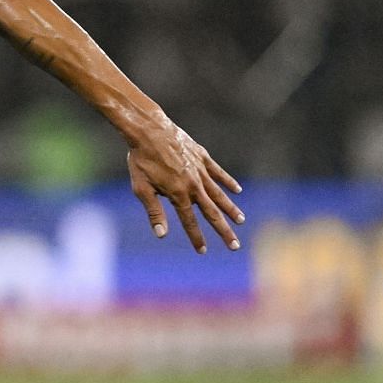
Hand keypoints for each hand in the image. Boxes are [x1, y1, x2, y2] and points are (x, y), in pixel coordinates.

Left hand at [127, 122, 243, 253]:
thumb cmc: (141, 160)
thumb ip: (154, 211)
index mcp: (178, 194)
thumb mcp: (142, 188)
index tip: (203, 251)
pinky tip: (237, 190)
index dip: (196, 238)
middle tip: (235, 245)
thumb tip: (162, 235)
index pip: (189, 221)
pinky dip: (228, 181)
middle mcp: (194, 185)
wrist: (149, 130)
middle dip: (223, 230)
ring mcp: (200, 170)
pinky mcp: (202, 157)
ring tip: (241, 220)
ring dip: (230, 208)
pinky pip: (218, 172)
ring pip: (219, 194)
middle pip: (211, 212)